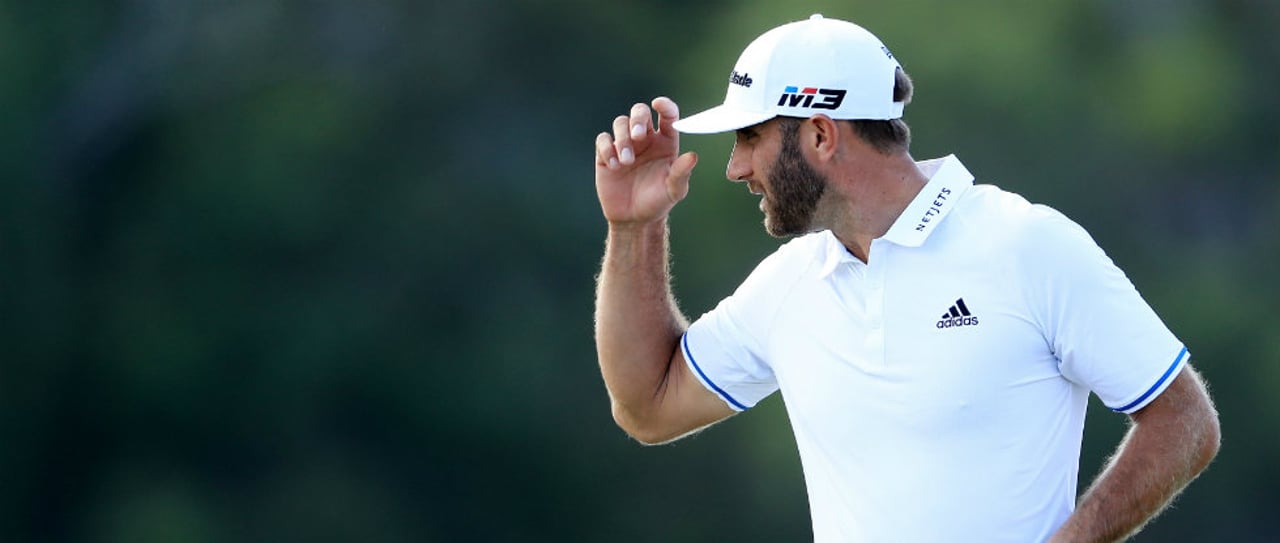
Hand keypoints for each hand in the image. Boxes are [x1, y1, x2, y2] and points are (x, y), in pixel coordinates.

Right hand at [594, 97, 697, 226]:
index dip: (665, 105)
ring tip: (626, 162)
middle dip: (637, 119)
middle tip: (637, 137)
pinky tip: (614, 165)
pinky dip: (607, 148)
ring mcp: (625, 145)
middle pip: (640, 112)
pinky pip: (603, 140)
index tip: (658, 104)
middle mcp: (646, 139)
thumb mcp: (674, 190)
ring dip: (622, 139)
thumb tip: (692, 156)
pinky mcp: (606, 154)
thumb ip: (681, 173)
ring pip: (620, 123)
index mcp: (666, 141)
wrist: (634, 218)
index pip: (667, 116)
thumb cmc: (658, 202)